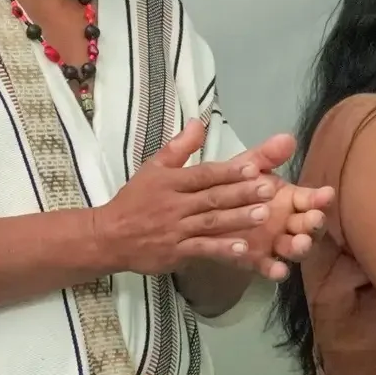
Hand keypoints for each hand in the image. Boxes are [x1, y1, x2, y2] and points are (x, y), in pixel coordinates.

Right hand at [95, 120, 288, 276]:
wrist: (107, 237)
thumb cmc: (134, 201)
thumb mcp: (153, 169)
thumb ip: (179, 147)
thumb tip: (199, 122)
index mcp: (171, 182)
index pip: (204, 174)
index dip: (228, 171)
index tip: (253, 167)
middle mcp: (175, 205)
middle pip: (212, 198)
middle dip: (241, 193)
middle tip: (268, 189)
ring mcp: (176, 230)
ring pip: (210, 223)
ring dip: (237, 219)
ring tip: (263, 215)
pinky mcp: (175, 252)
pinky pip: (201, 249)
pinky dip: (221, 249)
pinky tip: (243, 249)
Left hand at [219, 133, 335, 280]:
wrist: (201, 209)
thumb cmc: (231, 184)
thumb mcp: (247, 166)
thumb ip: (266, 155)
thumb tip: (288, 138)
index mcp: (289, 198)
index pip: (311, 198)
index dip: (320, 198)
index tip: (326, 193)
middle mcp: (287, 221)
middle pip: (308, 225)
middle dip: (314, 223)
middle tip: (314, 219)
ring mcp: (274, 242)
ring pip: (293, 248)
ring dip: (300, 247)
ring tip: (300, 243)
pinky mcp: (257, 260)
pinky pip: (268, 267)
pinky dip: (275, 270)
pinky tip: (278, 271)